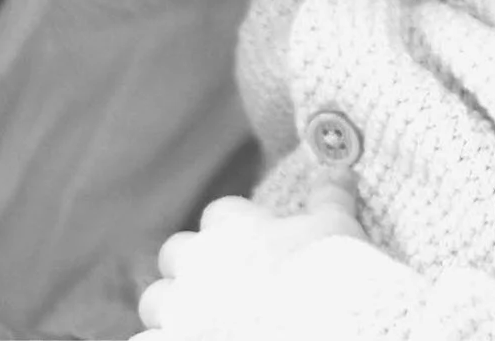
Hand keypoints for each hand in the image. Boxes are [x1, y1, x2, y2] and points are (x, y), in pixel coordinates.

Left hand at [133, 193, 367, 340]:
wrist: (329, 328)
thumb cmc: (333, 274)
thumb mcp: (339, 227)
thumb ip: (331, 196)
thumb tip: (338, 168)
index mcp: (234, 228)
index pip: (220, 214)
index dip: (237, 229)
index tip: (255, 245)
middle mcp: (199, 264)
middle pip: (175, 253)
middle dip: (193, 267)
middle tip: (223, 287)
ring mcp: (181, 311)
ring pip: (155, 301)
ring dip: (172, 309)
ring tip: (199, 322)